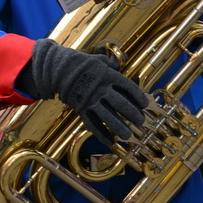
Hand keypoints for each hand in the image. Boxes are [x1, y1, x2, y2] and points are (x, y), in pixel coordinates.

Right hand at [27, 39, 150, 142]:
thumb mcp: (98, 60)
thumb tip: (120, 60)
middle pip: (120, 104)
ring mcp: (90, 100)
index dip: (138, 97)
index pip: (128, 87)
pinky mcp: (81, 109)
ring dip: (119, 127)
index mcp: (108, 75)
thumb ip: (110, 64)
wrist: (57, 69)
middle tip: (140, 122)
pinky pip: (92, 124)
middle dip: (132, 114)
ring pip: (107, 116)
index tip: (145, 105)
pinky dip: (101, 134)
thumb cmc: (81, 64)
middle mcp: (101, 89)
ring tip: (127, 135)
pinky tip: (110, 141)